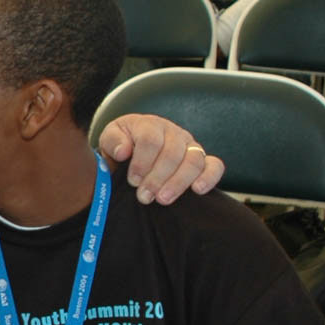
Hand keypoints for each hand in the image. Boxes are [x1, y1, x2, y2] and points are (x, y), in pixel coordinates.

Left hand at [96, 113, 223, 204]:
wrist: (132, 153)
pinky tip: (198, 190)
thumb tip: (123, 152)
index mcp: (149, 124)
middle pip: (172, 152)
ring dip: (178, 182)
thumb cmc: (121, 147)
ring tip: (163, 199)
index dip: (142, 162)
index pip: (151, 140)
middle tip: (144, 197)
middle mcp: (173, 132)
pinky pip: (215, 166)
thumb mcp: (109, 140)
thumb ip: (113, 141)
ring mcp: (190, 145)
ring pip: (193, 160)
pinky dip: (209, 177)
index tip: (132, 181)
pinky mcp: (203, 160)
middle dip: (157, 177)